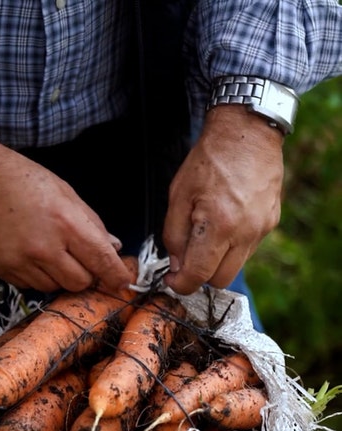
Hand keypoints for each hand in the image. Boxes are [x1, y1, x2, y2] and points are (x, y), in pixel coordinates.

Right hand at [0, 132, 129, 293]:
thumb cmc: (18, 178)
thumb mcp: (63, 191)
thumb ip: (90, 221)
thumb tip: (112, 247)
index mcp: (65, 222)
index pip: (101, 260)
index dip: (116, 276)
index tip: (123, 283)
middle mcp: (44, 247)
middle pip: (80, 282)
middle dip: (86, 275)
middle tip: (80, 261)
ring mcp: (21, 262)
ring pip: (55, 288)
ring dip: (59, 276)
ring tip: (48, 252)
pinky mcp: (1, 270)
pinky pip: (30, 286)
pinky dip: (36, 276)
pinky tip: (28, 254)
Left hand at [162, 105, 283, 293]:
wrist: (247, 132)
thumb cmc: (210, 159)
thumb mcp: (178, 195)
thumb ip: (174, 235)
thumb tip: (177, 265)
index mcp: (219, 225)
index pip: (198, 275)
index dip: (181, 284)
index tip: (172, 280)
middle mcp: (244, 232)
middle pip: (220, 280)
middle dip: (201, 276)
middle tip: (188, 260)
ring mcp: (261, 229)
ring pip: (236, 267)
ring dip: (218, 261)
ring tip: (207, 236)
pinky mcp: (271, 223)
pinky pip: (248, 249)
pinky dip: (233, 246)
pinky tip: (225, 223)